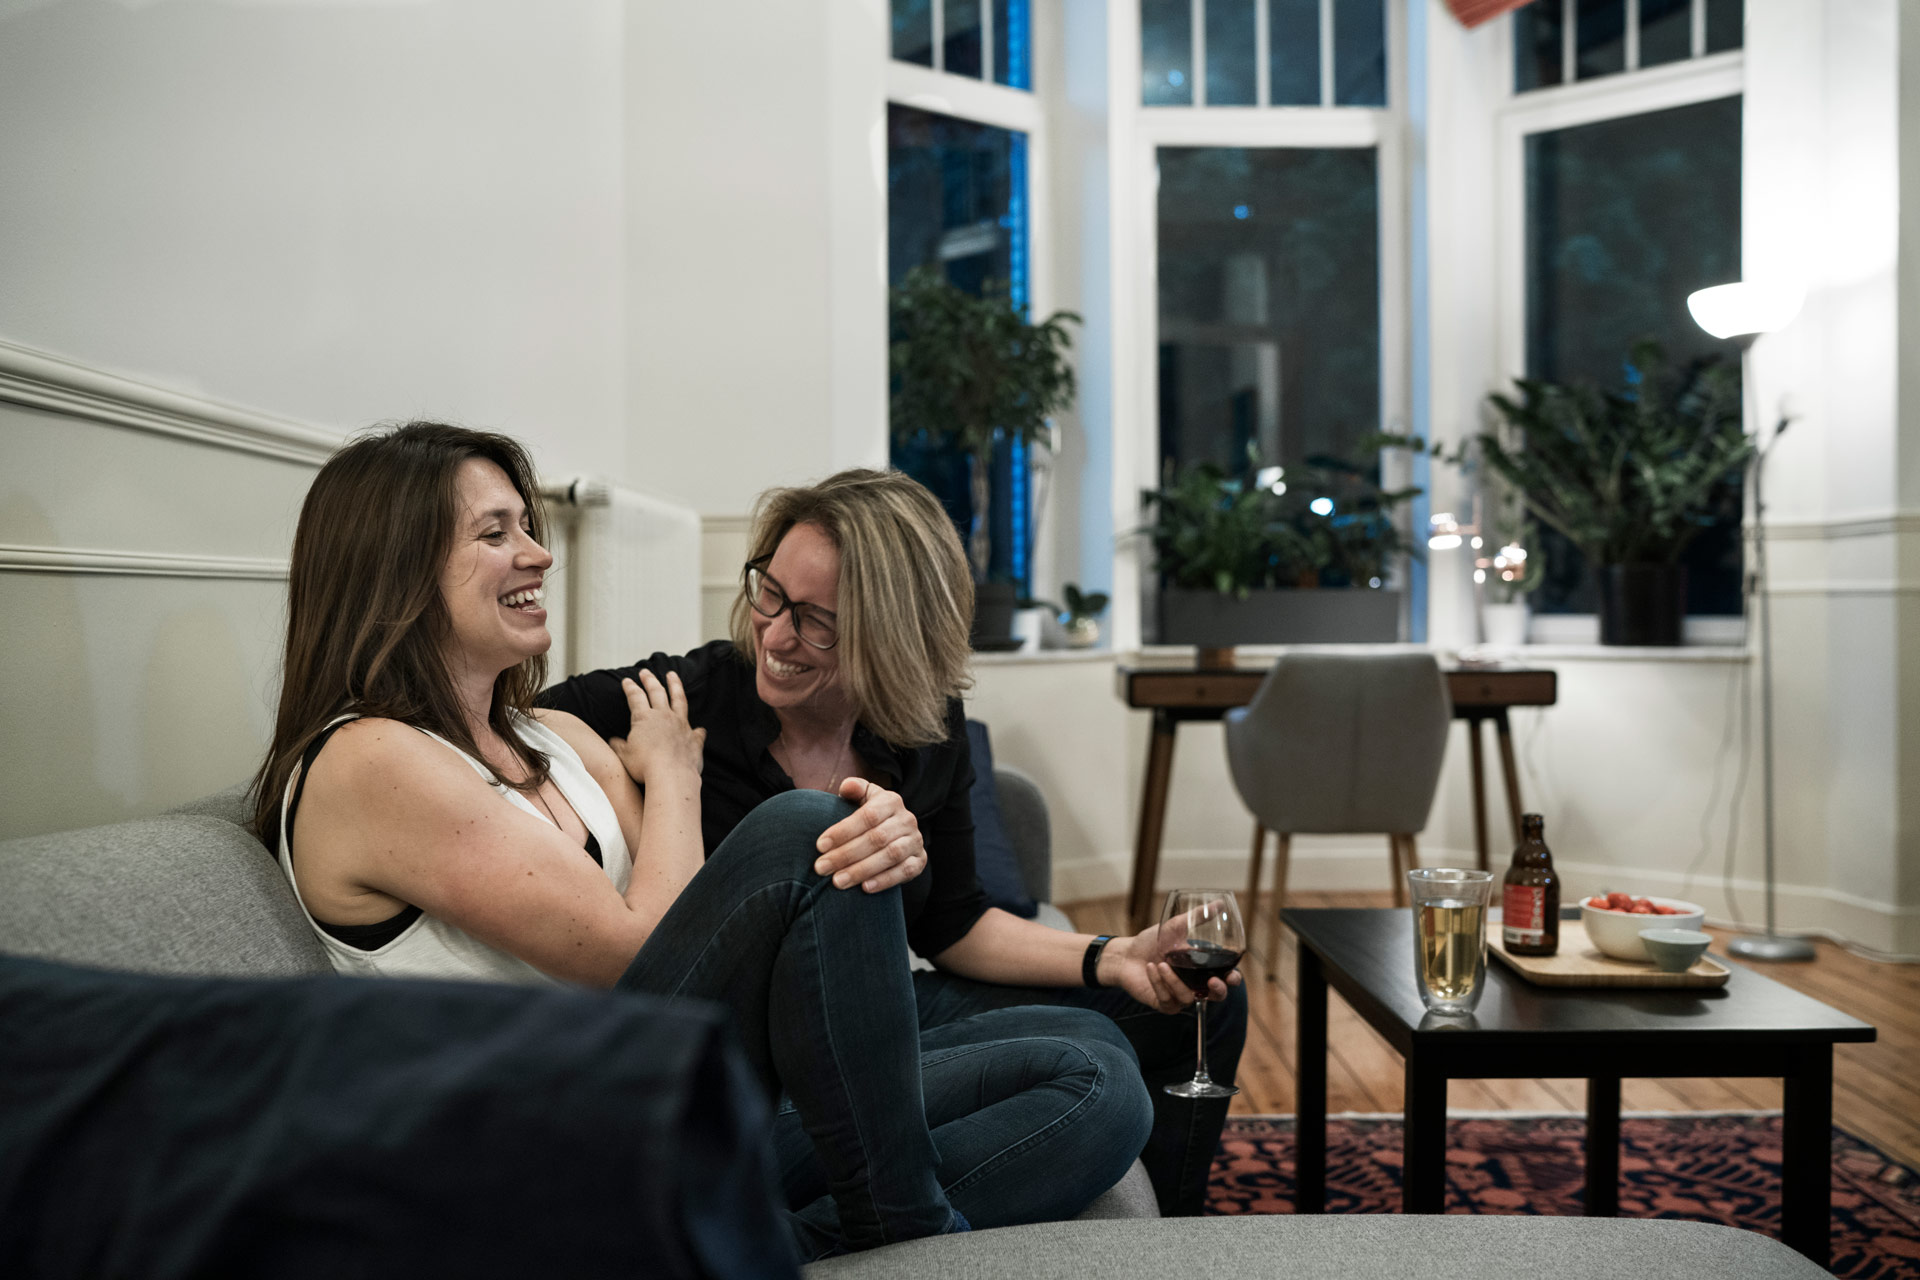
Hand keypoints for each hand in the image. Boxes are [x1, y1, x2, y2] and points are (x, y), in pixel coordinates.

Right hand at [608, 671, 705, 785]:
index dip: (630, 688)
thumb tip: (614, 741)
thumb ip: (619, 746)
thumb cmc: (645, 767)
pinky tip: (699, 728)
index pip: (636, 697)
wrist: (670, 776)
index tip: (627, 681)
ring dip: (675, 685)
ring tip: (672, 675)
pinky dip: (697, 729)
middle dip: (650, 680)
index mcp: (644, 718)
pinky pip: (696, 731)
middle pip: (657, 692)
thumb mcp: (625, 756)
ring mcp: (681, 725)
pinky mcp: (693, 738)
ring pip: (679, 699)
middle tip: (645, 672)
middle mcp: (663, 716)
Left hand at [812, 778, 927, 892]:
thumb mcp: (863, 798)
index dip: (843, 831)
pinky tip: (865, 888)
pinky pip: (905, 871)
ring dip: (862, 870)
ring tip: (837, 881)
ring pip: (890, 855)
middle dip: (846, 855)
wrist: (894, 834)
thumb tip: (846, 787)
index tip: (820, 846)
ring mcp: (915, 840)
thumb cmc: (869, 817)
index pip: (867, 816)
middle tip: (821, 868)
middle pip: (876, 838)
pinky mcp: (919, 860)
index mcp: (891, 801)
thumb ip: (854, 789)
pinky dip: (885, 880)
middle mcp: (907, 819)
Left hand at [1100, 919, 1241, 1014]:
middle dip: (1218, 991)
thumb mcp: (1175, 926)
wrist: (1126, 954)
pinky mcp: (1163, 1004)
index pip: (1225, 978)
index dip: (1232, 979)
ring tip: (1161, 963)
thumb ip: (1197, 917)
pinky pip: (1168, 1000)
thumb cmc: (1152, 941)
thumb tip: (1220, 903)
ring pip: (1188, 997)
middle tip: (1212, 981)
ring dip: (1175, 980)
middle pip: (1216, 997)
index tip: (1232, 975)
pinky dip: (1159, 983)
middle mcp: (1194, 985)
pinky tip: (1151, 968)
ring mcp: (1179, 997)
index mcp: (1202, 969)